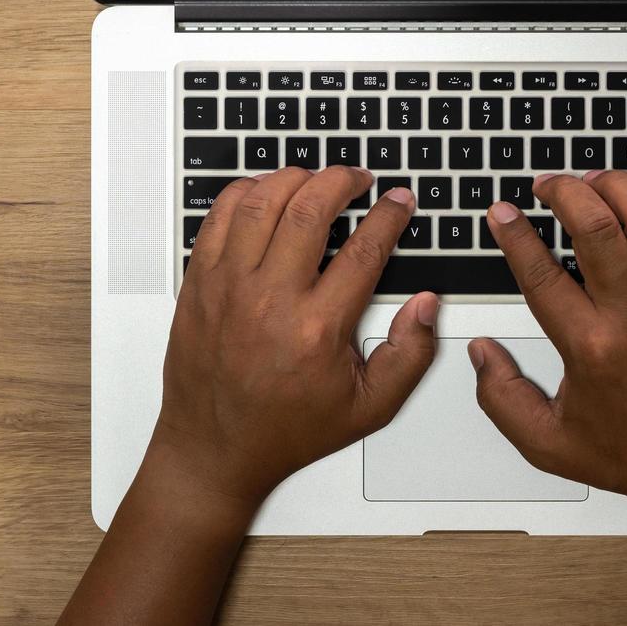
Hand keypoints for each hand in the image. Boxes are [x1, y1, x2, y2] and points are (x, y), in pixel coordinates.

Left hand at [153, 166, 437, 508]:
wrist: (215, 449)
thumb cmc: (286, 429)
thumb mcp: (368, 408)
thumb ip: (410, 355)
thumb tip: (427, 305)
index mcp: (316, 329)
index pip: (363, 250)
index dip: (388, 216)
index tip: (399, 201)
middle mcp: (269, 300)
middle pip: (310, 210)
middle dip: (342, 181)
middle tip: (359, 178)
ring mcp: (228, 287)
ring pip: (262, 202)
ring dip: (294, 179)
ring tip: (316, 179)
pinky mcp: (198, 283)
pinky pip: (220, 216)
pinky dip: (246, 192)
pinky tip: (267, 191)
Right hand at [473, 167, 626, 518]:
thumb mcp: (548, 443)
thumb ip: (501, 398)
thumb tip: (482, 353)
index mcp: (591, 346)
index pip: (541, 272)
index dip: (514, 234)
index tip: (502, 214)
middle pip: (594, 226)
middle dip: (563, 192)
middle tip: (547, 185)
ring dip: (615, 185)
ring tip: (593, 178)